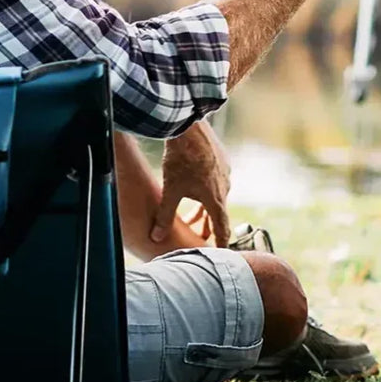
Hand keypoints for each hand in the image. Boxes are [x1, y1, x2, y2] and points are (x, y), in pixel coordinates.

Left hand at [154, 123, 231, 247]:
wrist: (190, 128)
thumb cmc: (180, 160)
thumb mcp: (170, 191)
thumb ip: (164, 216)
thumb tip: (155, 238)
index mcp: (215, 199)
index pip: (222, 227)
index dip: (221, 242)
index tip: (222, 253)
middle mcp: (225, 187)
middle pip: (218, 212)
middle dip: (207, 225)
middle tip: (197, 235)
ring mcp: (225, 172)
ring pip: (216, 195)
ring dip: (205, 206)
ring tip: (190, 213)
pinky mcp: (222, 160)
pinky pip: (217, 180)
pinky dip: (207, 189)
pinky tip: (194, 183)